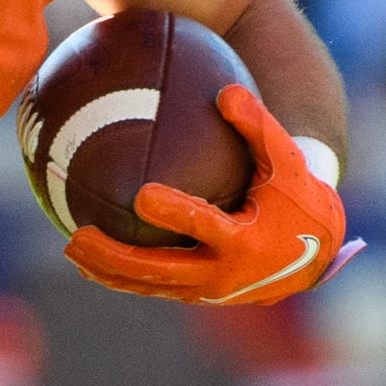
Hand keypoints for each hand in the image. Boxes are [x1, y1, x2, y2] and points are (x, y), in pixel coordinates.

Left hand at [64, 84, 350, 307]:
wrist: (314, 256)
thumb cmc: (299, 199)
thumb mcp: (288, 163)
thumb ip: (259, 127)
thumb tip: (227, 90)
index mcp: (246, 241)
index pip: (203, 225)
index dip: (173, 213)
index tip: (141, 195)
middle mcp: (223, 273)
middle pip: (159, 269)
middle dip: (116, 256)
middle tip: (78, 236)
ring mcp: (207, 291)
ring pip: (149, 284)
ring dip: (108, 270)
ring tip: (71, 249)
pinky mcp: (197, 295)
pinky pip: (153, 286)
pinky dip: (121, 276)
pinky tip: (89, 260)